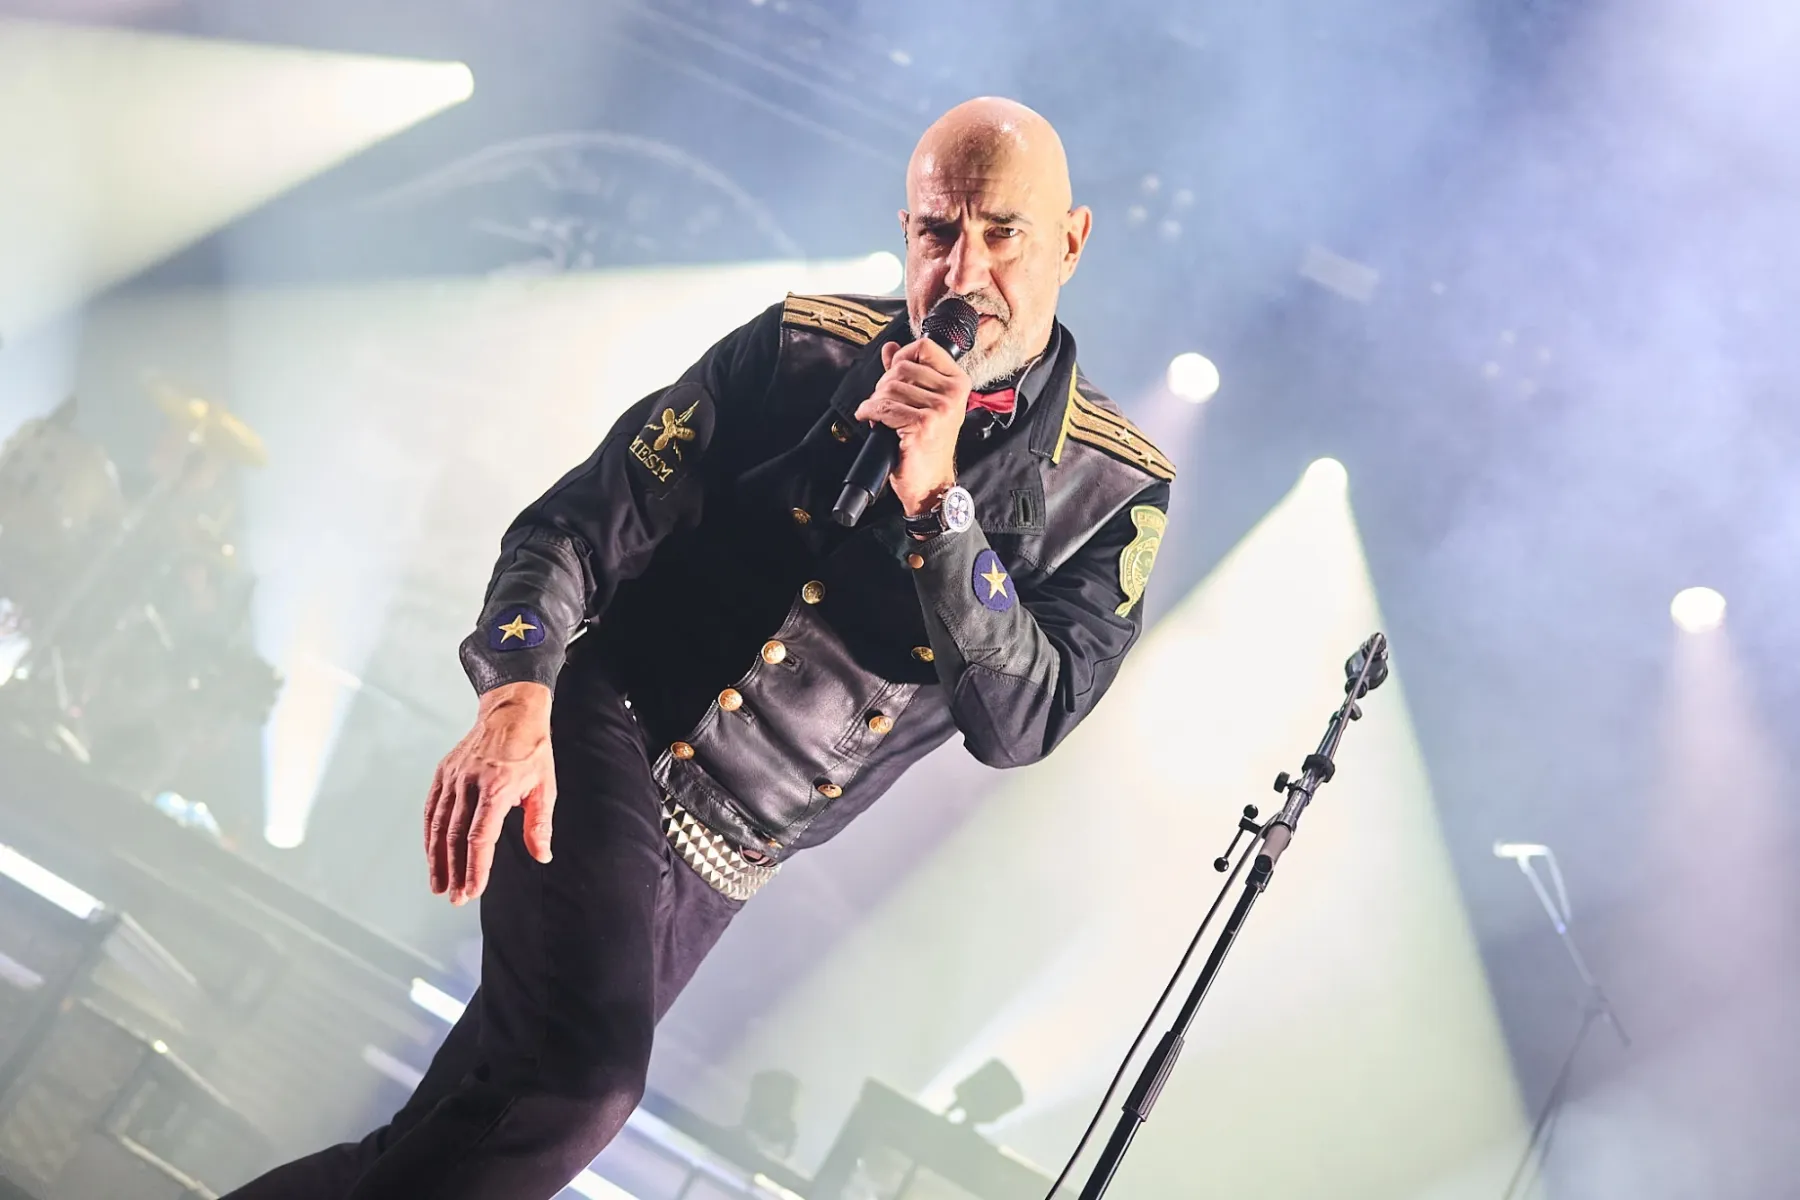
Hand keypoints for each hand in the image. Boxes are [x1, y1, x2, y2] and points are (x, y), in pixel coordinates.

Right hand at [425, 681, 555, 905]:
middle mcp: (470, 782)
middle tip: (455, 897)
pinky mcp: (444, 773)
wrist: (512, 711)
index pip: (480, 837)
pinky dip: (430, 834)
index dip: (475, 868)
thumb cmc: (532, 749)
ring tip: (439, 885)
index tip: (473, 890)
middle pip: (456, 836)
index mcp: (497, 787)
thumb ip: (539, 824)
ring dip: (437, 859)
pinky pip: (432, 809)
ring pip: (440, 825)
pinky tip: (431, 854)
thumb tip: (542, 855)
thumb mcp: (545, 786)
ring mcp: (453, 777)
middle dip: (454, 871)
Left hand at [853, 338, 970, 514]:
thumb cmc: (928, 446)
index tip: (893, 372)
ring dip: (876, 401)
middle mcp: (953, 393)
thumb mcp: (922, 403)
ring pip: (890, 387)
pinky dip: (869, 412)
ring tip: (880, 415)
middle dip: (884, 384)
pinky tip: (870, 419)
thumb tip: (890, 348)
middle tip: (883, 402)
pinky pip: (884, 408)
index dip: (902, 356)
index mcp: (957, 382)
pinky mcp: (923, 424)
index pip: (925, 347)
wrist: (931, 482)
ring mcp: (940, 408)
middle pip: (902, 367)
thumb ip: (907, 373)